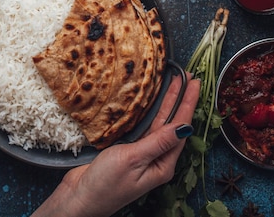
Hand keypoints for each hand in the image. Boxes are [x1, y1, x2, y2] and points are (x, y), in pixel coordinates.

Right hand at [33, 74, 199, 216]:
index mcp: (162, 165)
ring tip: (175, 82)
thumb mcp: (133, 160)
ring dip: (166, 103)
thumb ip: (157, 142)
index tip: (194, 83)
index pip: (180, 128)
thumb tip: (184, 127)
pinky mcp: (127, 151)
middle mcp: (155, 159)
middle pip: (172, 123)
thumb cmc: (105, 185)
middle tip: (188, 76)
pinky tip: (152, 101)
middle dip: (180, 99)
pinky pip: (143, 127)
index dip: (187, 104)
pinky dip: (149, 111)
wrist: (79, 198)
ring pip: (158, 123)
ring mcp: (141, 154)